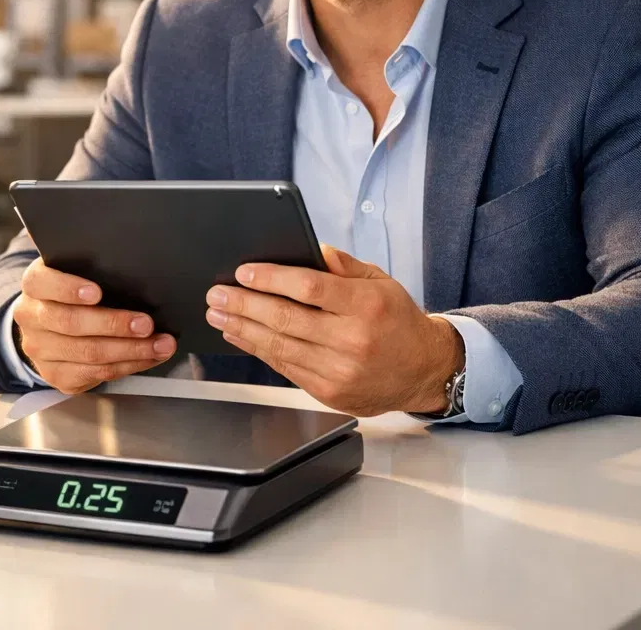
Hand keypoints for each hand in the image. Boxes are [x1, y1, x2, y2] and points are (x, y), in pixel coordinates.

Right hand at [14, 257, 175, 393]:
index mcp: (35, 284)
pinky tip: (149, 356)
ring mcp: (41, 350)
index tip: (97, 292)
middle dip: (114, 324)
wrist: (50, 325)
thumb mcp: (73, 267)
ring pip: (88, 353)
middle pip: (71, 323)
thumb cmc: (73, 289)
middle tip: (146, 323)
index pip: (43, 282)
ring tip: (161, 344)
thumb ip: (83, 252)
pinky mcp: (57, 374)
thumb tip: (105, 228)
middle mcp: (32, 318)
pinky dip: (129, 365)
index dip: (69, 288)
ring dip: (131, 350)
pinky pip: (96, 374)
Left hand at [204, 245, 463, 416]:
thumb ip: (343, 266)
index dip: (271, 279)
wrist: (424, 371)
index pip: (309, 288)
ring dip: (242, 328)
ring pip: (279, 346)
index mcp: (366, 305)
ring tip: (218, 313)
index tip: (243, 272)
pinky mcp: (329, 391)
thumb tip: (311, 249)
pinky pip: (285, 367)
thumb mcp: (380, 282)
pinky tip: (240, 335)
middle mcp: (352, 340)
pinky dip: (257, 349)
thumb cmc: (398, 320)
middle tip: (216, 293)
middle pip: (286, 319)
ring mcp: (339, 370)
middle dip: (244, 304)